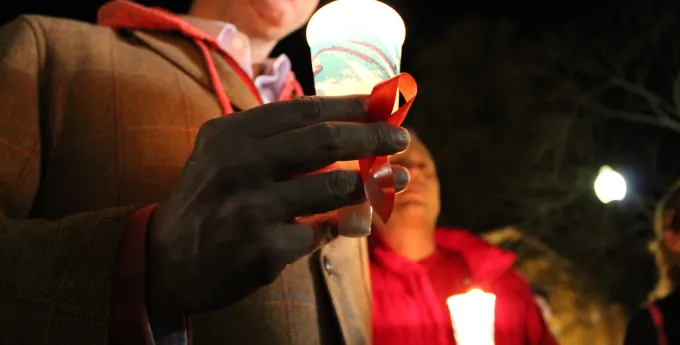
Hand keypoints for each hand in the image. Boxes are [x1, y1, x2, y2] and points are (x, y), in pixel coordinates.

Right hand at [146, 95, 410, 316]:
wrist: (166, 261)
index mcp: (231, 134)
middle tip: (400, 138)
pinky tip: (346, 224)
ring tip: (399, 179)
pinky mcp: (263, 248)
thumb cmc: (209, 201)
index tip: (383, 105)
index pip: (304, 111)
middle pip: (324, 142)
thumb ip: (275, 142)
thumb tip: (345, 133)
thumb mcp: (225, 157)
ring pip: (333, 188)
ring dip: (373, 183)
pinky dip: (339, 227)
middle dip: (372, 138)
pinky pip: (320, 232)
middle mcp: (238, 165)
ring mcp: (250, 208)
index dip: (351, 106)